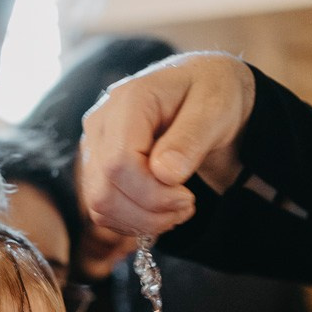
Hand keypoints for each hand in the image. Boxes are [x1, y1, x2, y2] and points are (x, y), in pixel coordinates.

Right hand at [80, 51, 254, 237]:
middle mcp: (101, 123)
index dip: (153, 193)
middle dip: (149, 212)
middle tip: (187, 206)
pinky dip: (133, 221)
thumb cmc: (212, 93)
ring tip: (178, 209)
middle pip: (104, 190)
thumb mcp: (216, 107)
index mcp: (129, 101)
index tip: (189, 196)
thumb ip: (191, 138)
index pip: (119, 163)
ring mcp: (95, 147)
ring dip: (141, 221)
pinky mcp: (98, 168)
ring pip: (99, 205)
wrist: (204, 91)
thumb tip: (165, 174)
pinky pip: (102, 210)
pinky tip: (161, 210)